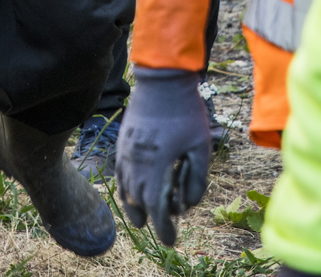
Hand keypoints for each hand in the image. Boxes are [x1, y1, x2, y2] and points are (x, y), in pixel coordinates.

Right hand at [114, 67, 210, 244]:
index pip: (156, 208)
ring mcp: (126, 151)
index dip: (163, 228)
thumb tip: (187, 203)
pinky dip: (124, 188)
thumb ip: (196, 179)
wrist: (163, 79)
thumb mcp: (201, 147)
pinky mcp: (123, 141)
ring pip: (124, 189)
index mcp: (157, 165)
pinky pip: (119, 173)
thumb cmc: (186, 112)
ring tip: (142, 218)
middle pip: (138, 202)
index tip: (171, 240)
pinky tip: (131, 190)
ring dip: (134, 206)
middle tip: (164, 225)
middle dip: (151, 218)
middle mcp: (136, 162)